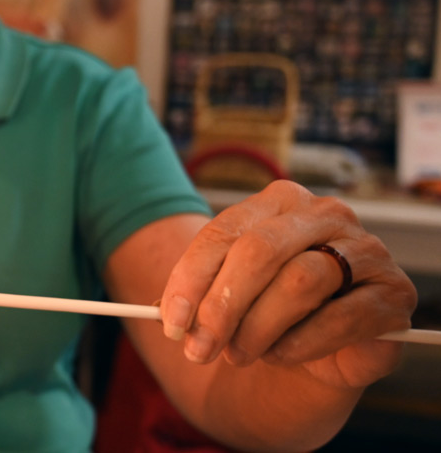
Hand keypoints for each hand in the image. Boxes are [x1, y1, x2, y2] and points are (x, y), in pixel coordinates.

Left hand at [160, 180, 416, 388]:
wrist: (317, 351)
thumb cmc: (266, 313)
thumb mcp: (224, 300)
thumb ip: (196, 299)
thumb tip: (165, 315)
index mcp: (278, 203)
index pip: (224, 232)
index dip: (191, 278)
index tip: (170, 322)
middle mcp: (325, 215)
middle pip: (260, 251)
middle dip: (222, 306)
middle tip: (200, 348)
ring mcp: (366, 250)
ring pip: (300, 282)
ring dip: (259, 328)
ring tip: (241, 354)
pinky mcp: (393, 293)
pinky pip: (342, 317)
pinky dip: (301, 344)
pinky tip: (281, 356)